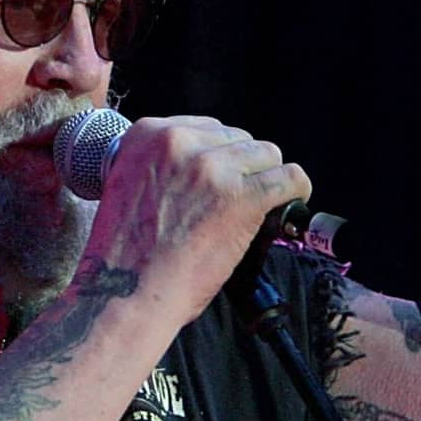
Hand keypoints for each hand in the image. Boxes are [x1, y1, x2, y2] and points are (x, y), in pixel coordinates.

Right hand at [81, 116, 311, 317]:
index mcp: (147, 134)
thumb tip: (207, 167)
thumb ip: (163, 166)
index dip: (219, 157)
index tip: (220, 181)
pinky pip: (289, 178)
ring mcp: (212, 167)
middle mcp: (179, 142)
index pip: (206, 128)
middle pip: (238, 139)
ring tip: (260, 207)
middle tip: (235, 203)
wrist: (124, 292)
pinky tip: (291, 206)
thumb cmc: (124, 255)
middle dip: (242, 169)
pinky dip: (296, 192)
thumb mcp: (129, 186)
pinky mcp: (242, 196)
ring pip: (267, 155)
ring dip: (267, 180)